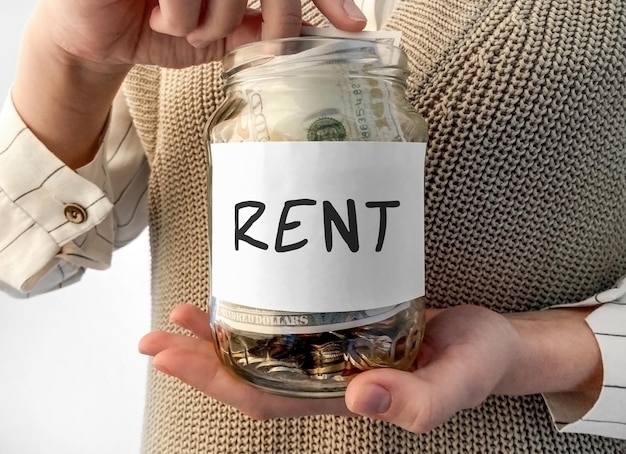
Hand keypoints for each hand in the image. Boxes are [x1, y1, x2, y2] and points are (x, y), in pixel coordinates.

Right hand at [13, 0, 365, 166]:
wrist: (97, 35)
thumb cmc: (156, 25)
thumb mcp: (219, 34)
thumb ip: (258, 26)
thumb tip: (308, 33)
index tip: (354, 24)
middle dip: (280, 14)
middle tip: (270, 46)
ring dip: (213, 19)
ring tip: (187, 26)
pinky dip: (179, 10)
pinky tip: (158, 9)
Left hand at [140, 303, 600, 431]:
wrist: (488, 342)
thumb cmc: (474, 364)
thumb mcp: (455, 385)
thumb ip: (417, 401)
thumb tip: (359, 398)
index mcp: (342, 397)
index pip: (264, 397)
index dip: (214, 380)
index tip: (172, 355)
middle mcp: (325, 378)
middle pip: (248, 375)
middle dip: (198, 361)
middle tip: (154, 337)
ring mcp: (330, 352)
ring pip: (261, 351)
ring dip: (216, 338)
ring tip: (179, 317)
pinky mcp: (339, 324)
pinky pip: (286, 324)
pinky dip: (255, 312)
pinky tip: (238, 296)